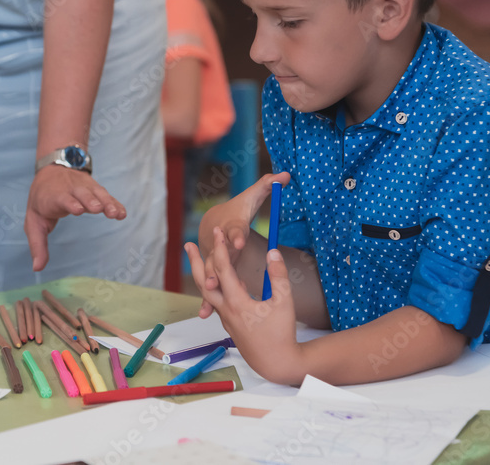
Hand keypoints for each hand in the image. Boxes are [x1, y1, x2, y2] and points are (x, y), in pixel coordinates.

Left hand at [25, 165, 125, 270]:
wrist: (51, 171)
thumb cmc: (42, 202)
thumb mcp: (33, 222)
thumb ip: (37, 245)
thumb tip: (37, 268)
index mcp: (52, 197)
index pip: (61, 199)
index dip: (70, 203)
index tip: (78, 210)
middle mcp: (69, 189)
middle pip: (81, 194)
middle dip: (89, 201)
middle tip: (98, 209)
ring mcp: (83, 187)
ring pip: (96, 193)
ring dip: (106, 202)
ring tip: (115, 214)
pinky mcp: (94, 188)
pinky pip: (106, 196)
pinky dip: (114, 203)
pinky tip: (122, 213)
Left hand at [186, 231, 304, 384]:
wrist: (276, 364)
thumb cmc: (282, 334)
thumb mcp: (284, 302)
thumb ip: (278, 275)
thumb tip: (273, 251)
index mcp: (237, 303)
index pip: (223, 269)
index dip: (220, 248)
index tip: (218, 231)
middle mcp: (225, 310)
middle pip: (204, 282)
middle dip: (196, 261)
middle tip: (189, 244)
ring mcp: (225, 318)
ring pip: (209, 293)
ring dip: (204, 274)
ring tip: (201, 258)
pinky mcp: (230, 324)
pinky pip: (218, 301)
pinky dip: (217, 287)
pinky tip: (224, 280)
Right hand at [199, 171, 289, 317]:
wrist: (215, 220)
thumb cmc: (237, 210)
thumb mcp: (253, 196)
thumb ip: (267, 185)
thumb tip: (284, 174)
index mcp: (233, 227)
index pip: (236, 230)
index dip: (237, 235)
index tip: (239, 241)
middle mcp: (222, 244)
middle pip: (218, 256)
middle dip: (218, 266)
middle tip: (216, 276)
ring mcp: (216, 258)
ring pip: (210, 274)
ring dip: (209, 285)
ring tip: (209, 296)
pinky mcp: (215, 271)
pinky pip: (211, 288)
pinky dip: (206, 301)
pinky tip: (204, 315)